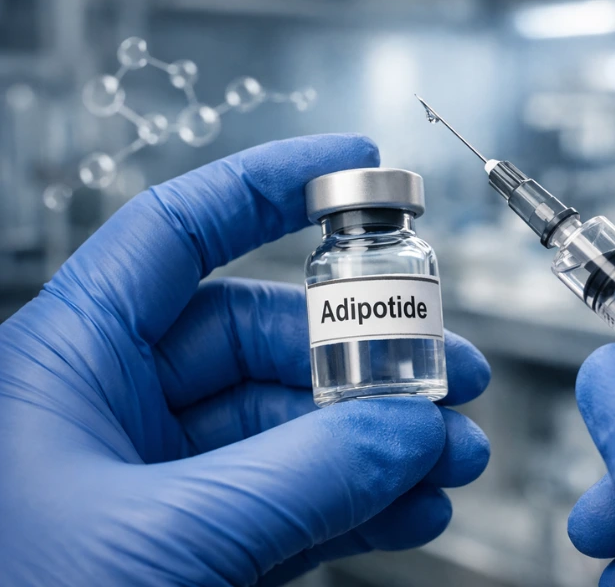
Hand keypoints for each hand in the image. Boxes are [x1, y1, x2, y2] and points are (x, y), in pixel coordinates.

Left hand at [0, 134, 490, 585]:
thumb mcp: (163, 536)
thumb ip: (299, 478)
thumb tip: (409, 432)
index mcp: (68, 363)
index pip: (179, 230)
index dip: (268, 185)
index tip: (352, 165)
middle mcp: (112, 409)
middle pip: (261, 337)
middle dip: (364, 353)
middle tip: (446, 368)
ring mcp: (157, 479)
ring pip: (286, 427)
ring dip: (376, 438)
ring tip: (451, 451)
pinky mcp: (190, 543)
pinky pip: (286, 499)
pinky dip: (352, 501)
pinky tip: (410, 505)